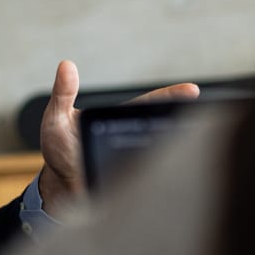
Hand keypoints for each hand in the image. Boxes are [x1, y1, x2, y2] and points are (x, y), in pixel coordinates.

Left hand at [36, 61, 199, 209]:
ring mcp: (136, 163)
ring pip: (162, 157)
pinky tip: (167, 185)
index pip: (149, 105)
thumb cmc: (59, 148)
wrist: (57, 186)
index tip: (193, 90)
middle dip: (181, 124)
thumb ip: (62, 94)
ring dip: (172, 156)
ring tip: (190, 152)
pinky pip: (151, 184)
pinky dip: (159, 184)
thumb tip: (66, 66)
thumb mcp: (57, 118)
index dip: (171, 97)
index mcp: (120, 118)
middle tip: (198, 120)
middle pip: (163, 129)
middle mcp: (133, 138)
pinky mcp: (133, 187)